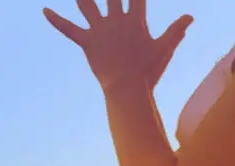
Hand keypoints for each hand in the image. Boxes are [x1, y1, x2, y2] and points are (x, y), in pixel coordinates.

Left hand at [45, 0, 192, 90]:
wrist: (128, 87)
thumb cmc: (149, 70)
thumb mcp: (165, 49)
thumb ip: (176, 30)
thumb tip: (190, 16)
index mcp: (135, 21)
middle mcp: (116, 21)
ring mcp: (100, 30)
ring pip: (86, 5)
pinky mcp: (87, 42)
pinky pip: (68, 28)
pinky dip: (56, 20)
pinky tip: (44, 11)